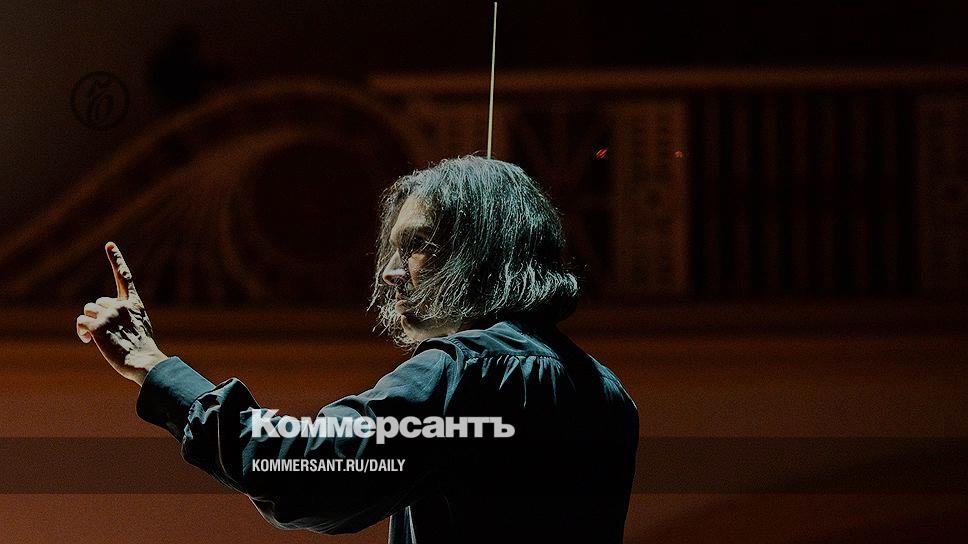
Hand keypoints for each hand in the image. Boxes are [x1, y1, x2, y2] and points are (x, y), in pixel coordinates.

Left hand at [76, 242, 167, 385]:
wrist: (145, 362)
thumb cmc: (142, 350)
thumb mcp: (139, 326)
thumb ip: (124, 316)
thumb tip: (106, 320)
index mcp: (134, 304)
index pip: (124, 277)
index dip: (117, 259)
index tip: (109, 244)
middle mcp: (121, 305)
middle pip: (96, 303)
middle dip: (96, 316)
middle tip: (106, 332)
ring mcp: (109, 315)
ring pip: (87, 311)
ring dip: (88, 324)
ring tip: (98, 338)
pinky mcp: (97, 327)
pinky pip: (80, 323)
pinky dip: (81, 332)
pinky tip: (88, 342)